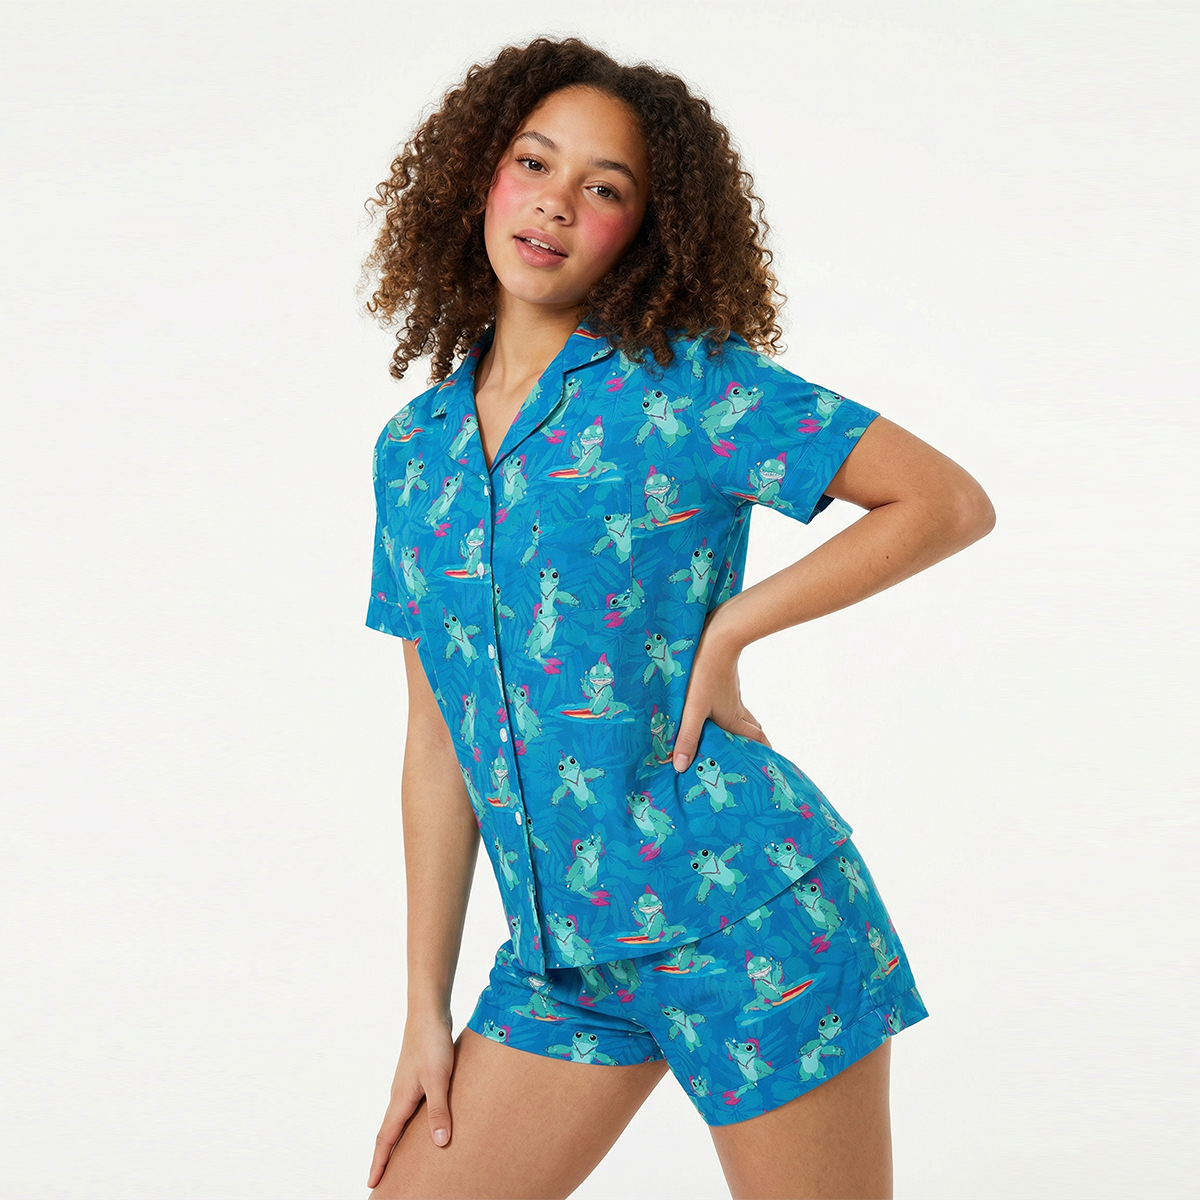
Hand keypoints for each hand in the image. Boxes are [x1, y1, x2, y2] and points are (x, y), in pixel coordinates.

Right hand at [367, 1011, 456, 1188]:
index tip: (372, 1183)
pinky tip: (422, 1123)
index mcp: (401, 1099)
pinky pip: (409, 1108)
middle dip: (384, 1156)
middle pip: (388, 1133)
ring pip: (398, 1120)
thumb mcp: (439, 1079)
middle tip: (382, 1178)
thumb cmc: (432, 1044)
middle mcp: (400, 1095)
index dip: (379, 1162)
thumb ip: (439, 1110)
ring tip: (400, 1158)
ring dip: (396, 1140)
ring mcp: (407, 1085)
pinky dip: (409, 1123)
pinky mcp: (417, 1076)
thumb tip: (440, 1143)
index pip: (386, 1138)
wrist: (428, 1013)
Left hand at [672, 605, 770, 770]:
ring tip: (728, 738)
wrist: (719, 634)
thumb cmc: (705, 672)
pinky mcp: (724, 680)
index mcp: (734, 719)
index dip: (763, 754)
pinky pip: (731, 701)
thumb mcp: (693, 708)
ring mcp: (732, 693)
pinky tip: (713, 709)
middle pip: (752, 730)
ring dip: (739, 727)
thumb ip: (687, 736)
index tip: (765, 766)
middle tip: (746, 756)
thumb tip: (680, 767)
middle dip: (752, 744)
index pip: (757, 741)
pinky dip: (729, 711)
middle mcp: (737, 708)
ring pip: (742, 714)